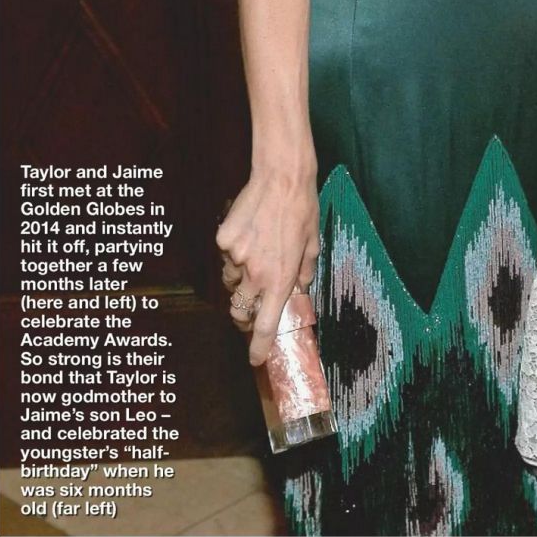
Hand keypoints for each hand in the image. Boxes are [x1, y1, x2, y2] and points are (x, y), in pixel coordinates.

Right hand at [216, 162, 319, 365]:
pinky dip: (233, 251)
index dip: (258, 347)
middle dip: (243, 314)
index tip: (255, 359)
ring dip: (239, 279)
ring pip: (231, 280)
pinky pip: (225, 255)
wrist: (282, 178)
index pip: (265, 325)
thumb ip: (305, 271)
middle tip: (249, 308)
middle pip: (239, 309)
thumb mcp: (313, 244)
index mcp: (281, 279)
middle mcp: (256, 273)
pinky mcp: (224, 240)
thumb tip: (300, 288)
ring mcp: (236, 257)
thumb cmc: (303, 209)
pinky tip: (248, 232)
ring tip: (255, 255)